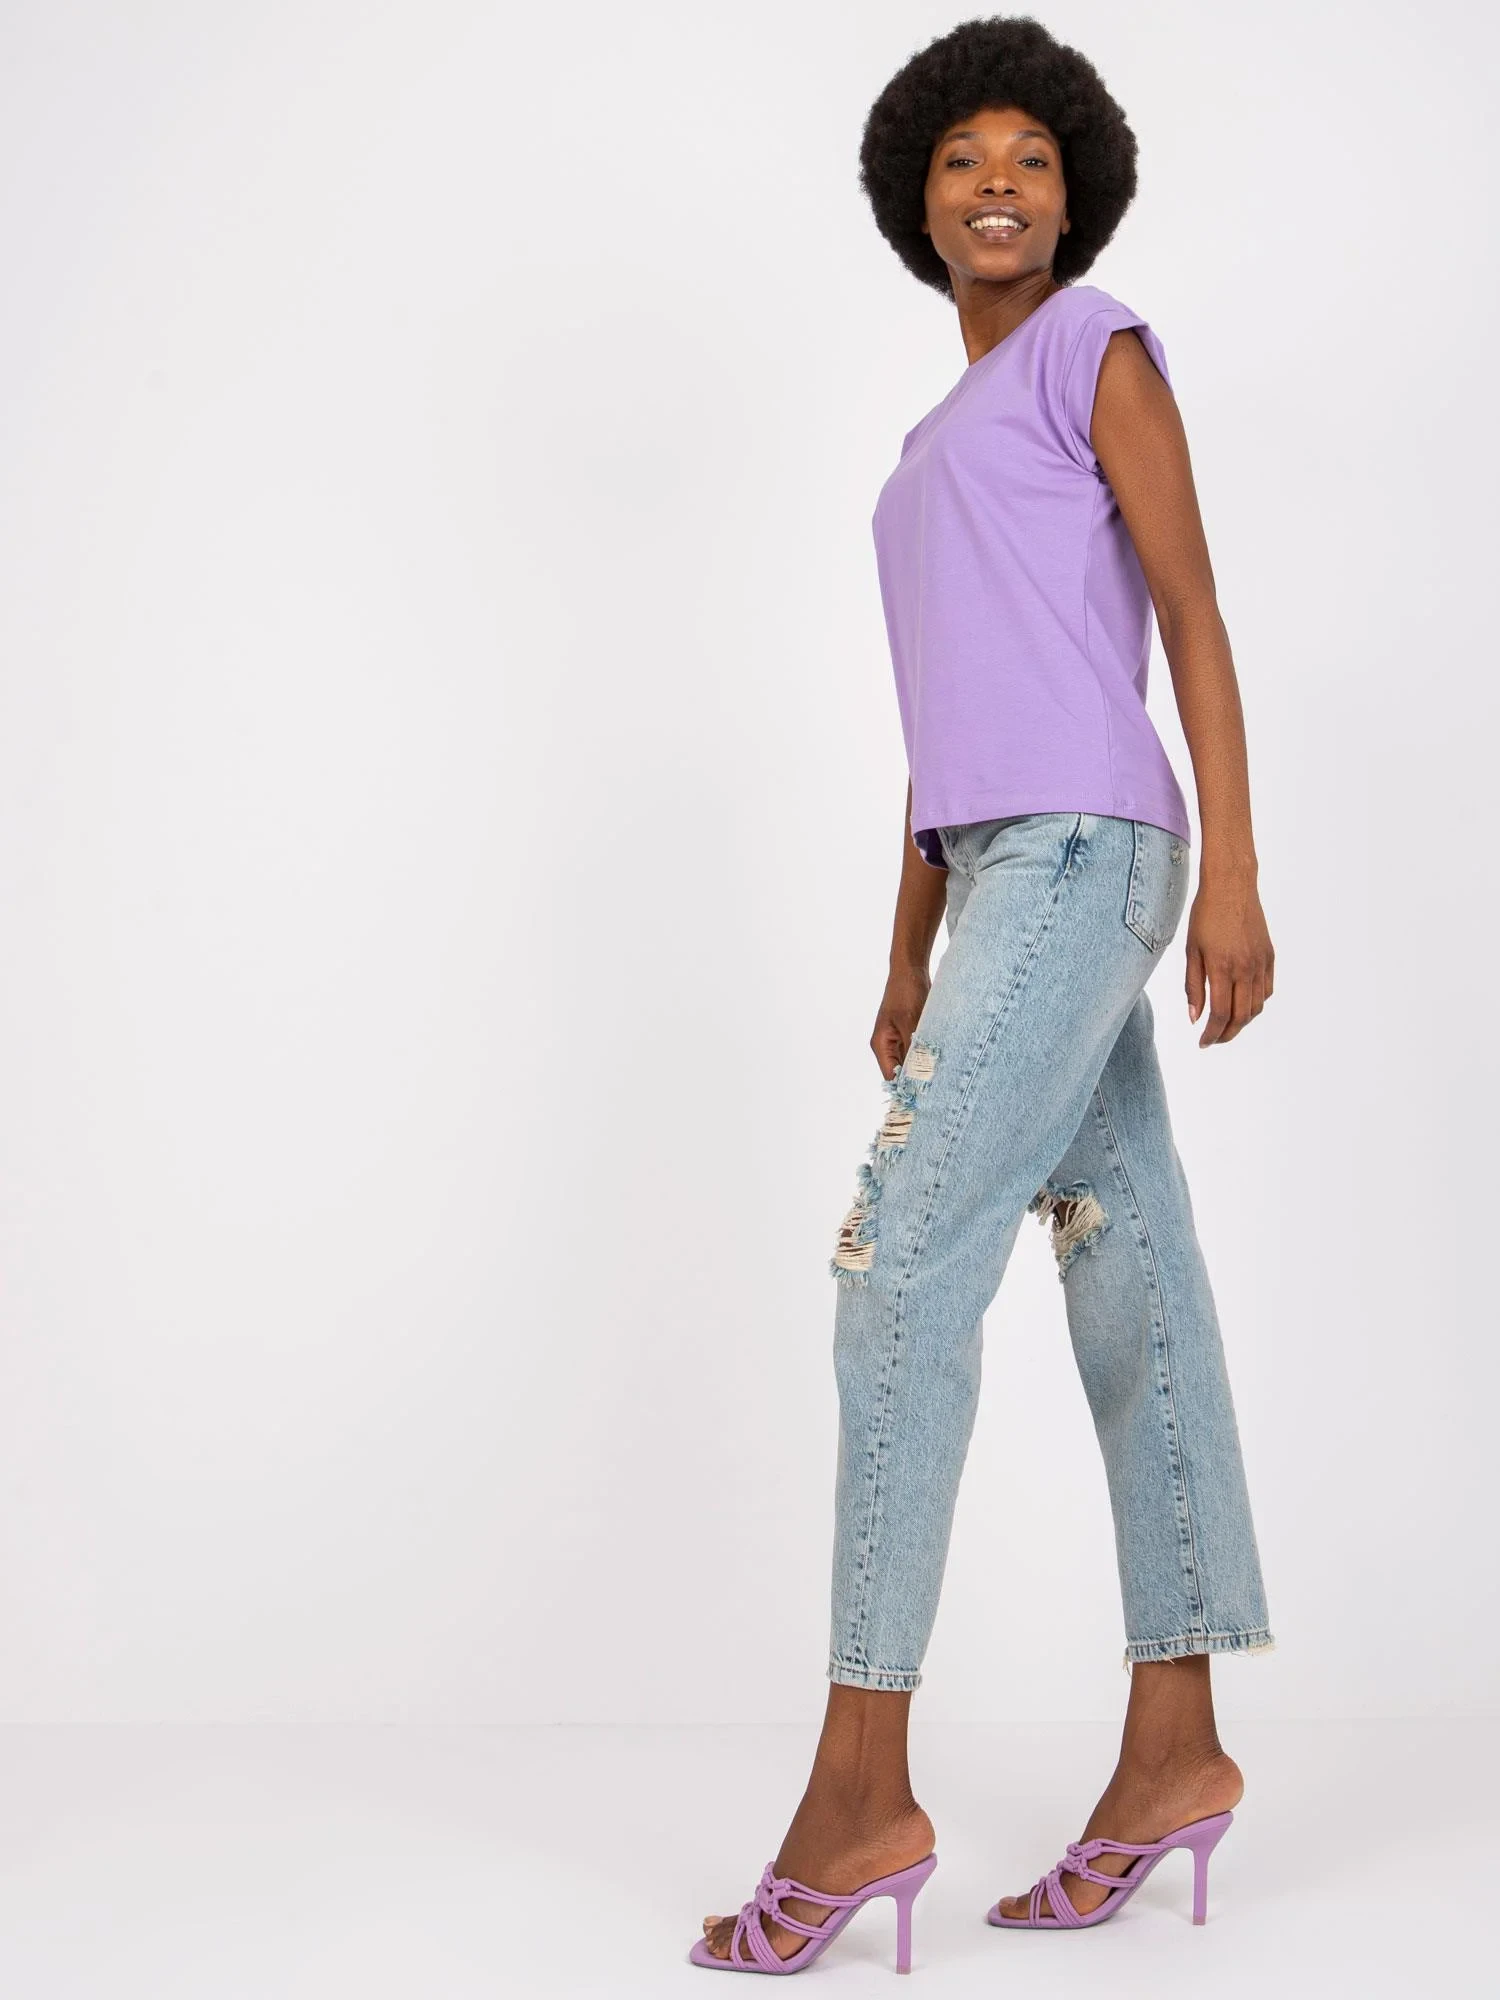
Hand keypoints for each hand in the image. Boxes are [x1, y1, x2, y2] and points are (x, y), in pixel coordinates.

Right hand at [871, 966, 931, 1078]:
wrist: (911, 970)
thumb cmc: (906, 993)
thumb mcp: (911, 1022)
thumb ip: (913, 1049)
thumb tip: (920, 1074)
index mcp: (881, 1044)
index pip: (891, 1076)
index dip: (907, 1087)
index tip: (927, 1095)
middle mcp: (887, 1046)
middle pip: (901, 1072)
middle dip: (918, 1078)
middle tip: (940, 1086)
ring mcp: (898, 1040)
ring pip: (911, 1062)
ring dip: (924, 1066)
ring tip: (942, 1073)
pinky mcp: (909, 1034)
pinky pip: (918, 1051)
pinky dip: (928, 1054)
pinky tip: (942, 1058)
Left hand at [1184, 876, 1273, 1046]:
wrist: (1232, 887)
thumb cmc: (1205, 916)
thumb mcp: (1191, 951)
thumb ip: (1193, 987)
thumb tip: (1195, 1018)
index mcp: (1222, 967)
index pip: (1220, 1015)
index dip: (1211, 1034)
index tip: (1203, 1043)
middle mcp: (1245, 968)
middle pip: (1241, 1017)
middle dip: (1227, 1034)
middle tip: (1213, 1039)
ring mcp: (1261, 963)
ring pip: (1256, 1007)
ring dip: (1242, 1022)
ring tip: (1225, 1024)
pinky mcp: (1269, 957)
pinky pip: (1266, 990)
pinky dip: (1255, 1004)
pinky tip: (1242, 1004)